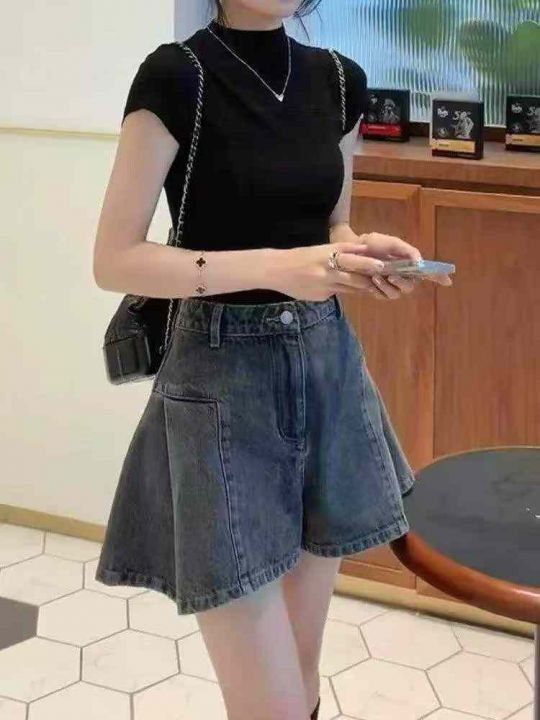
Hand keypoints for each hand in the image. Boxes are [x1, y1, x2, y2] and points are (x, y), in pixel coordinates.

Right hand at [269, 240, 390, 301]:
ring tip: (374, 285)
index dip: (369, 263)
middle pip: (355, 275)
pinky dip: (343, 290)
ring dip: (361, 286)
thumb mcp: (320, 249)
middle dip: (370, 278)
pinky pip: (337, 293)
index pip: (354, 259)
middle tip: (384, 278)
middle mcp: (328, 269)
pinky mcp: (321, 296)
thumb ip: (342, 250)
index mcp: (327, 254)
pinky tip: (343, 288)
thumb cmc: (299, 257)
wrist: (276, 270)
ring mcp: (325, 285)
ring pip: (349, 287)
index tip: (384, 265)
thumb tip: (363, 250)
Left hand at [330, 225, 452, 298]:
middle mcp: (402, 275)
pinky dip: (379, 290)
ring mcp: (390, 285)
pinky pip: (384, 296)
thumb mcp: (389, 242)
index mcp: (408, 263)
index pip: (427, 271)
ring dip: (388, 287)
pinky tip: (372, 283)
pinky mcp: (379, 291)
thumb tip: (419, 261)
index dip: (438, 276)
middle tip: (392, 276)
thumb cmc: (371, 244)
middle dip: (403, 282)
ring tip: (376, 277)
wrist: (350, 249)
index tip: (448, 281)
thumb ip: (406, 250)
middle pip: (411, 286)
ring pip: (398, 293)